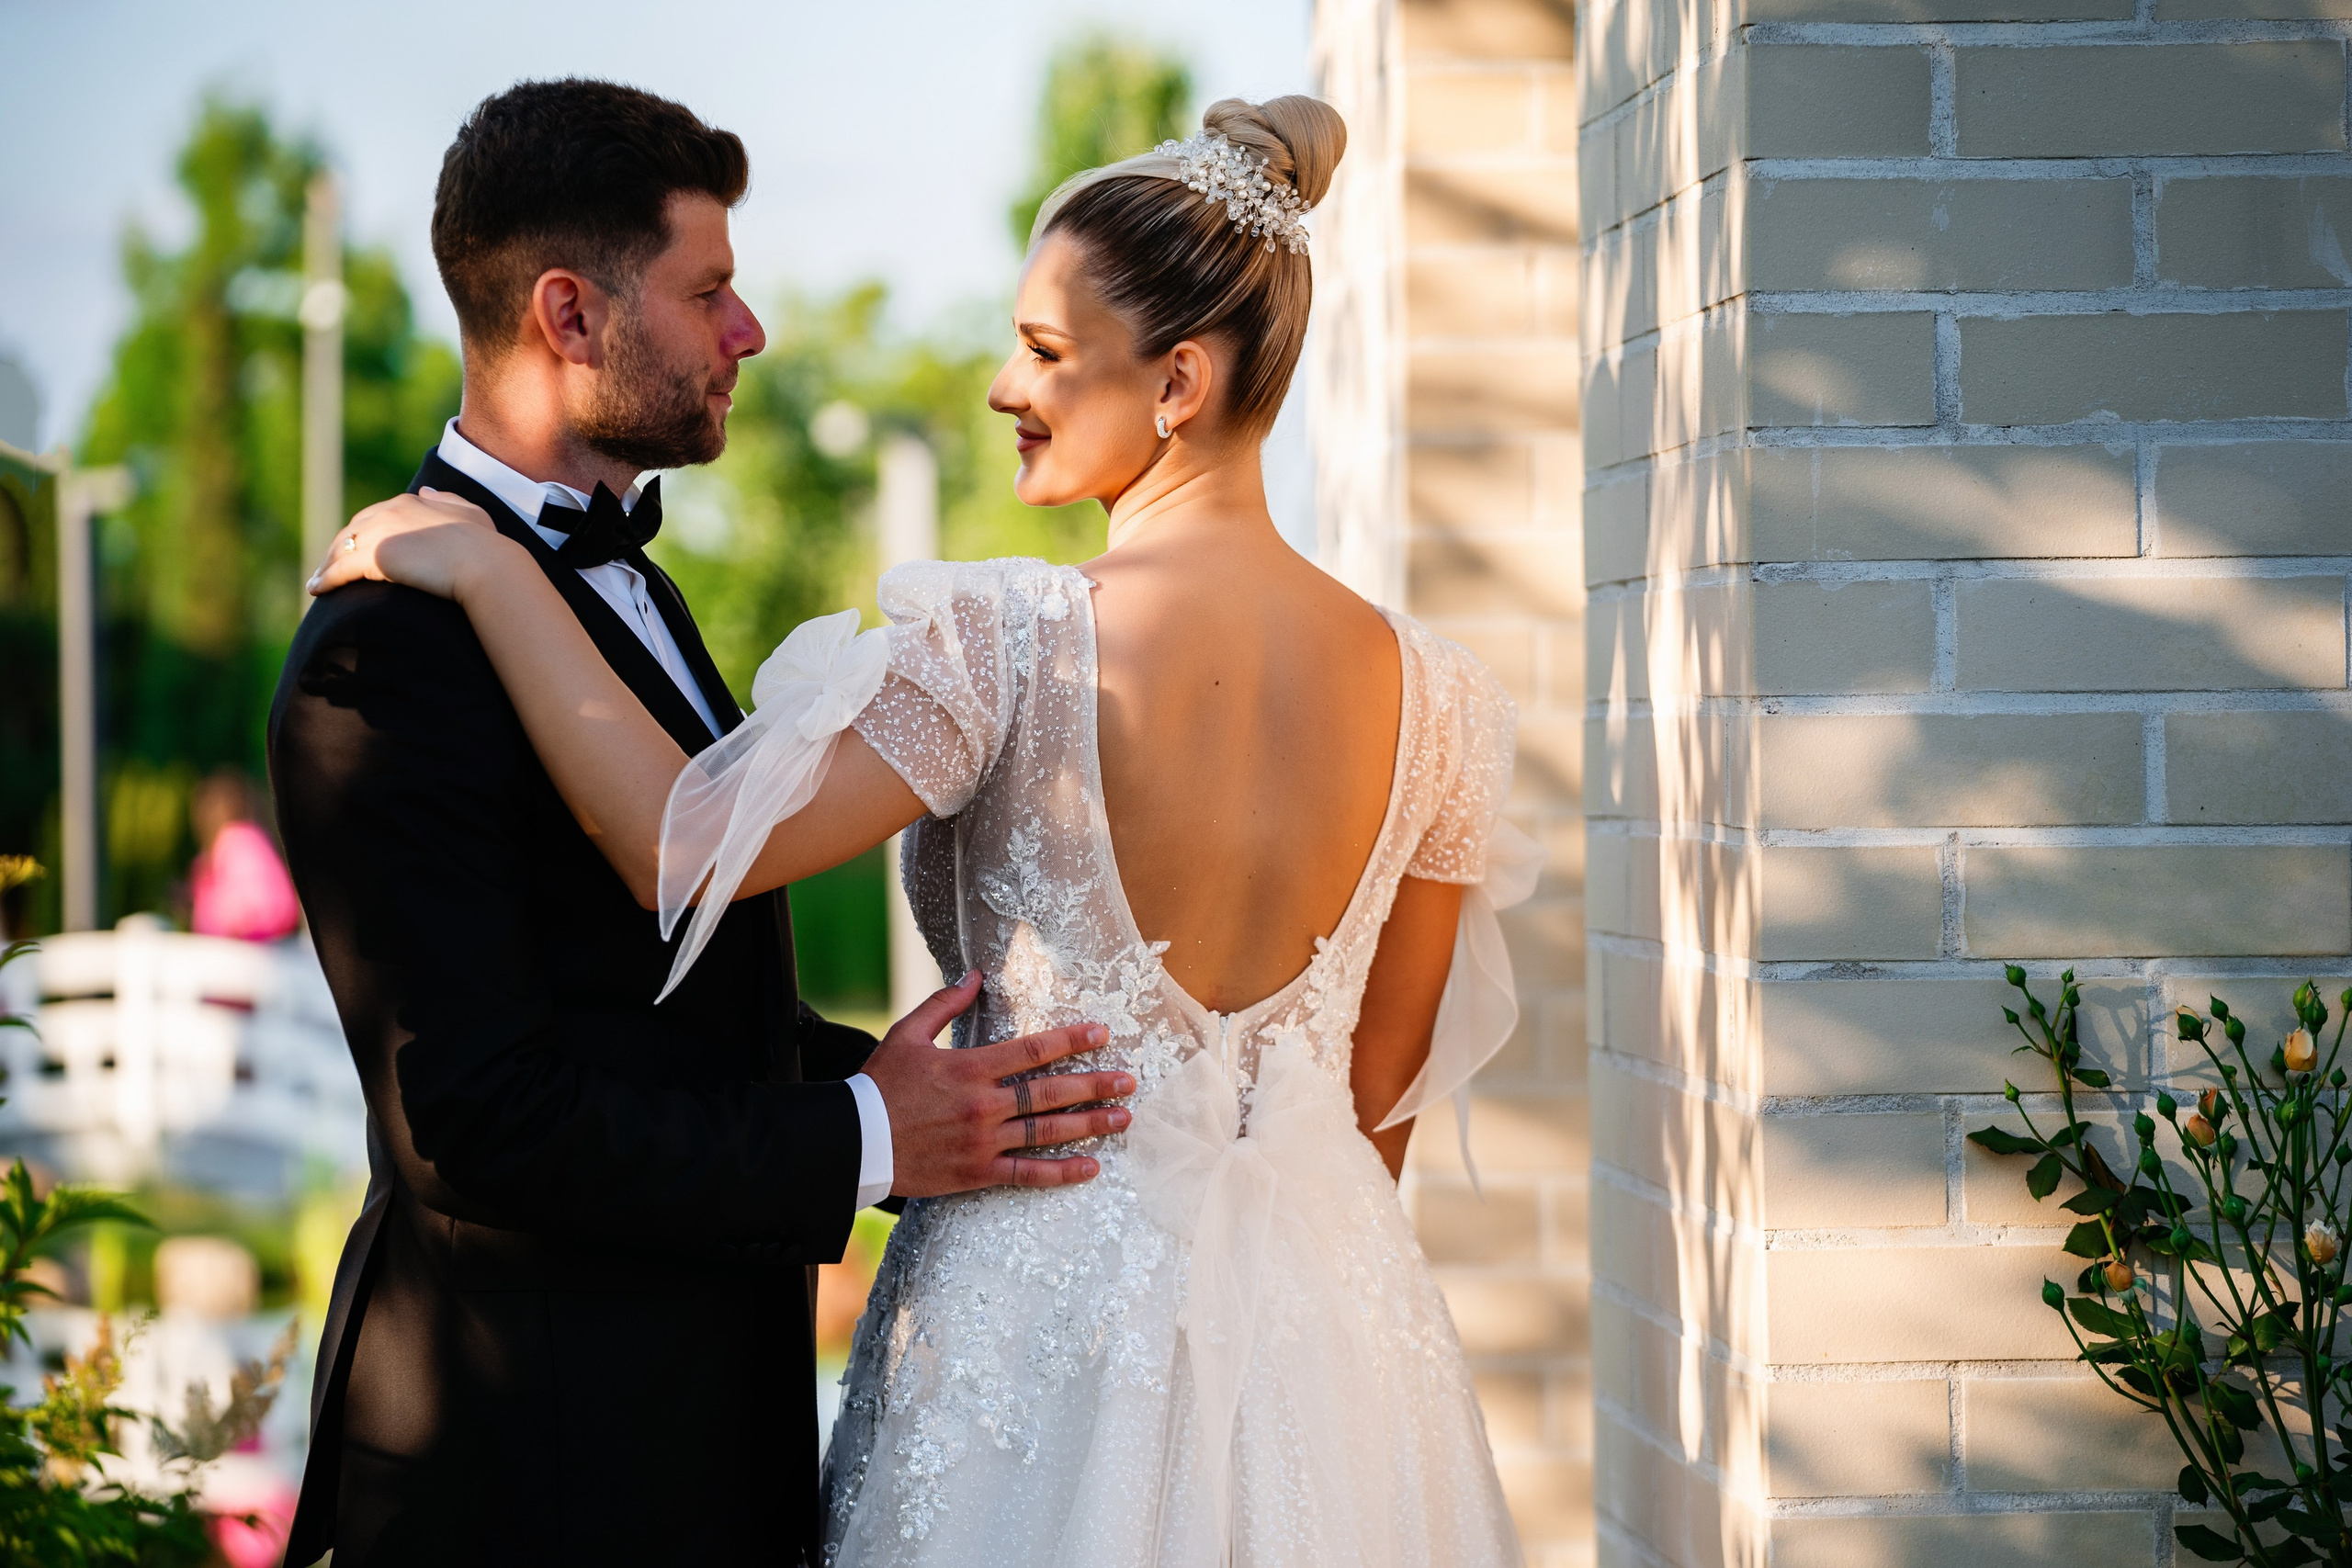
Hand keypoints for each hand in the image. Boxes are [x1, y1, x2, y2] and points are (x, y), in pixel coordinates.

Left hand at [308, 487, 516, 602]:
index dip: (363, 532)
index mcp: (410, 502)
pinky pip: (340, 568)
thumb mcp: (471, 512)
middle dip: (338, 547)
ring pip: (341, 548)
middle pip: (352, 530)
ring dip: (327, 564)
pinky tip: (317, 590)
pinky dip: (326, 578)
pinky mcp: (373, 557)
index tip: (357, 546)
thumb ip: (446, 500)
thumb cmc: (485, 544)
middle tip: (329, 564)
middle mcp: (389, 512)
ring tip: (319, 581)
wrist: (485, 563)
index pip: (376, 516)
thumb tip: (424, 491)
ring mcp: (379, 533)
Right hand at [862, 971, 1134, 1196]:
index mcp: (970, 1068)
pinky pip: (1027, 1174)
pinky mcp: (977, 1173)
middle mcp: (984, 1104)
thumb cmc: (878, 1086)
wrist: (854, 1143)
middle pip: (1051, 1092)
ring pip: (1047, 1132)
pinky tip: (1091, 1167)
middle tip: (1129, 1081)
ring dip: (1090, 1125)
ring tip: (1123, 1118)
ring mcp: (983, 1141)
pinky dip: (1061, 1172)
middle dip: (1095, 1085)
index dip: (1071, 1041)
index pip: (1033, 1050)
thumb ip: (943, 1005)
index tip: (1102, 1035)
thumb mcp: (906, 1035)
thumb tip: (975, 975)